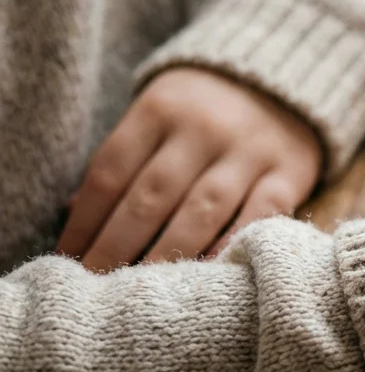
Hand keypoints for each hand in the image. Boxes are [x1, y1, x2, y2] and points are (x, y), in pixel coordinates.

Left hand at [57, 68, 321, 270]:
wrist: (286, 79)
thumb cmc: (205, 108)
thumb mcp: (158, 114)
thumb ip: (125, 160)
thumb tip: (75, 216)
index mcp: (160, 108)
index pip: (110, 173)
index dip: (84, 222)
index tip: (68, 259)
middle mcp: (204, 127)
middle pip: (150, 197)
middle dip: (117, 248)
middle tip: (97, 287)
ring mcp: (250, 151)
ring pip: (201, 212)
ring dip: (167, 255)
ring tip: (143, 292)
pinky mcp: (290, 172)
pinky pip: (259, 216)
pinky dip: (231, 246)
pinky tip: (207, 275)